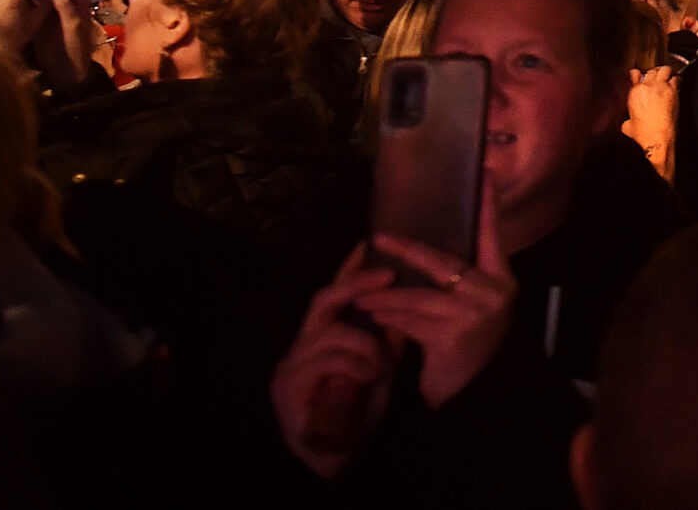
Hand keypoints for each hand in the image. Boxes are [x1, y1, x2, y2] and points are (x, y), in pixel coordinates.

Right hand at [271, 244, 397, 477]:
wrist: (336, 456)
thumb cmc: (359, 409)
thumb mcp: (379, 364)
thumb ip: (386, 334)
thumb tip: (409, 297)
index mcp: (322, 337)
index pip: (334, 294)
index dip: (349, 269)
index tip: (369, 242)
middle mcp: (301, 346)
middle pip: (322, 301)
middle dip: (356, 285)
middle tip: (388, 275)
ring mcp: (290, 366)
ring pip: (330, 333)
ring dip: (365, 342)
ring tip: (384, 362)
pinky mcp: (288, 388)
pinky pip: (326, 362)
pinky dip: (355, 365)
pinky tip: (370, 377)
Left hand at [354, 177, 516, 408]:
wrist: (473, 396)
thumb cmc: (467, 349)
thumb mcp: (472, 310)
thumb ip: (460, 283)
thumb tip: (422, 252)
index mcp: (502, 280)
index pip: (493, 235)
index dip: (487, 205)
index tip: (483, 171)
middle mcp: (494, 292)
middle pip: (444, 262)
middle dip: (408, 250)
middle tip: (379, 238)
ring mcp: (476, 314)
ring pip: (420, 294)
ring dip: (386, 294)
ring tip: (360, 292)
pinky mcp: (454, 335)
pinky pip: (412, 319)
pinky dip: (389, 317)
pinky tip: (371, 315)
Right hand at [624, 66, 676, 179]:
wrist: (657, 136)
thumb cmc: (644, 133)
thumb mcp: (628, 127)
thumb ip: (627, 121)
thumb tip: (627, 123)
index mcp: (634, 93)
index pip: (635, 74)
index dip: (640, 74)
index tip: (643, 76)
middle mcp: (646, 87)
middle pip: (651, 71)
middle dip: (655, 74)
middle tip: (659, 79)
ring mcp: (660, 87)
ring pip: (664, 70)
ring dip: (666, 73)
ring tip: (668, 77)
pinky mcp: (672, 90)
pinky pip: (676, 78)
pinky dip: (677, 79)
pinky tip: (677, 83)